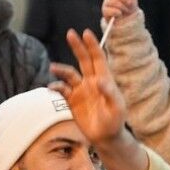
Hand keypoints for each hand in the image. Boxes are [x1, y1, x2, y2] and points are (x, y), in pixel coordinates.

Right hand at [52, 30, 127, 146]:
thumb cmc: (115, 121)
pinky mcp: (71, 101)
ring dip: (61, 69)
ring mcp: (80, 90)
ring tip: (53, 67)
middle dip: (77, 47)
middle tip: (70, 33)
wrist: (106, 137)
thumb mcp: (117, 108)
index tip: (86, 33)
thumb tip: (99, 80)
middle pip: (83, 60)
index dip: (92, 45)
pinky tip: (53, 88)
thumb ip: (109, 93)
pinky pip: (62, 90)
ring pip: (69, 74)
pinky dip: (56, 87)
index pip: (98, 58)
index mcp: (104, 79)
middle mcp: (91, 81)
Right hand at [102, 0, 138, 22]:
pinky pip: (108, 10)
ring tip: (126, 10)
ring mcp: (106, 3)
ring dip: (121, 6)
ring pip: (111, 1)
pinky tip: (120, 14)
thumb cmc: (129, 7)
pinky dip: (116, 12)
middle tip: (129, 3)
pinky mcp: (105, 12)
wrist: (128, 20)